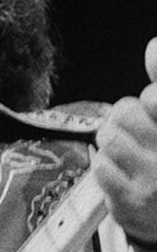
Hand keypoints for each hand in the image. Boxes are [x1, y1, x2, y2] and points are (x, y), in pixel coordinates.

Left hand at [95, 38, 156, 244]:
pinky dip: (107, 166)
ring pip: (109, 136)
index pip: (153, 97)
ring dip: (114, 140)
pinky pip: (100, 166)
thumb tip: (153, 47)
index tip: (155, 111)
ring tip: (131, 152)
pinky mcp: (132, 204)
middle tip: (138, 132)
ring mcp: (156, 183)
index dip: (151, 101)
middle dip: (126, 117)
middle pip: (126, 111)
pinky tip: (125, 174)